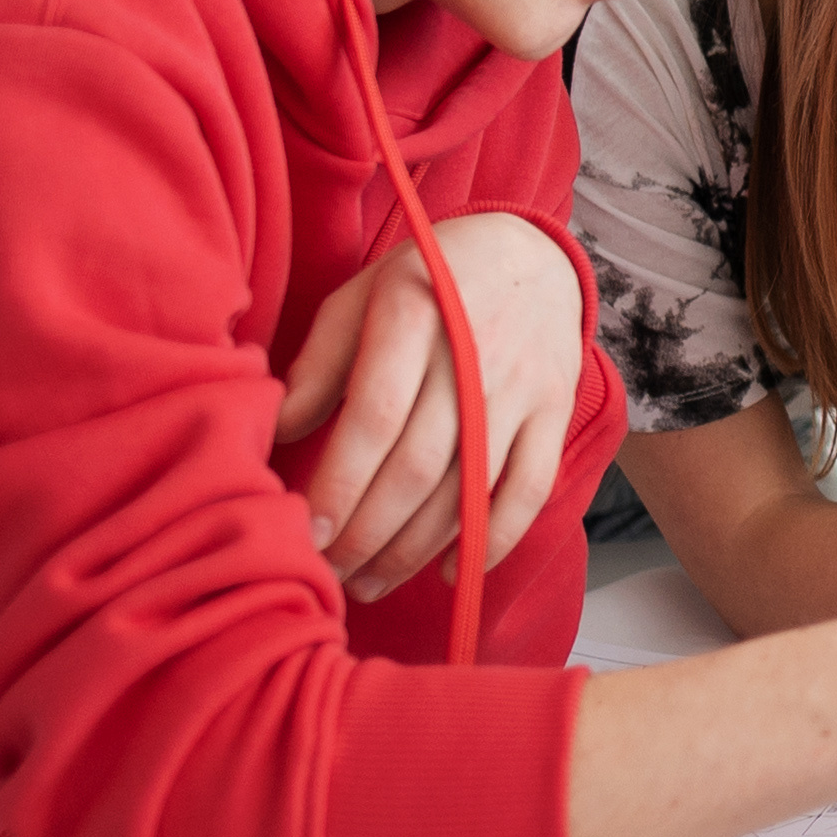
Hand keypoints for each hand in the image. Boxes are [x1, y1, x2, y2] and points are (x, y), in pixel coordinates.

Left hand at [277, 212, 581, 599]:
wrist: (531, 255)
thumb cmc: (428, 282)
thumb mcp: (362, 296)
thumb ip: (320, 363)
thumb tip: (280, 434)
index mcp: (415, 315)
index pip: (375, 417)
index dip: (340, 484)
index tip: (307, 534)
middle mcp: (474, 353)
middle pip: (418, 465)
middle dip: (367, 532)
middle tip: (329, 572)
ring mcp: (522, 388)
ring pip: (467, 488)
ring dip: (415, 549)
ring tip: (369, 582)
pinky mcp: (555, 413)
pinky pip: (529, 490)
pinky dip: (493, 540)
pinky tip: (452, 574)